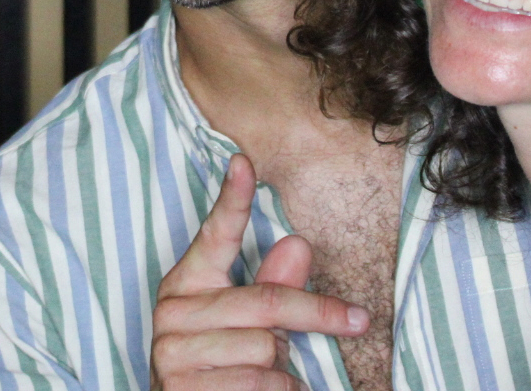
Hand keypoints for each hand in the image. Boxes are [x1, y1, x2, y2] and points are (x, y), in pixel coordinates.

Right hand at [150, 153, 368, 390]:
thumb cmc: (227, 368)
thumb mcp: (254, 325)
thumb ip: (274, 285)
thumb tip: (298, 243)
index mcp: (187, 282)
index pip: (215, 235)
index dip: (232, 199)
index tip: (244, 161)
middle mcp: (171, 311)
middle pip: (267, 300)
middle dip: (318, 314)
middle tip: (358, 320)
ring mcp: (171, 351)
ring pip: (263, 346)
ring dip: (281, 367)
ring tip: (265, 376)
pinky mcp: (181, 388)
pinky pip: (259, 382)